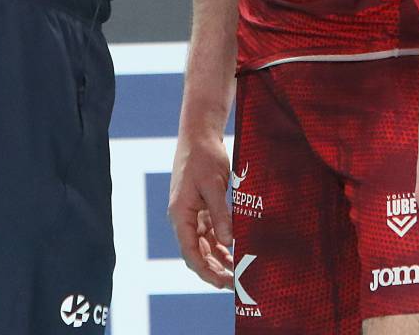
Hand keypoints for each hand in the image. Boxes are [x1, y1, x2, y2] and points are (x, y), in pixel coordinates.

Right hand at [167, 127, 235, 287]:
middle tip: (236, 283)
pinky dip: (222, 244)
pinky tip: (235, 252)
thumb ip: (221, 214)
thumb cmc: (204, 157)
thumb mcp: (214, 185)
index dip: (205, 270)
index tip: (222, 283)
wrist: (200, 134)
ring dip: (219, 260)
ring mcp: (193, 214)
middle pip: (197, 253)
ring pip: (204, 245)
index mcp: (180, 214)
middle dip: (214, 270)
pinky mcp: (202, 208)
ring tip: (238, 272)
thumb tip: (229, 243)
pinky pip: (211, 233)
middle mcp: (184, 218)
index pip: (190, 252)